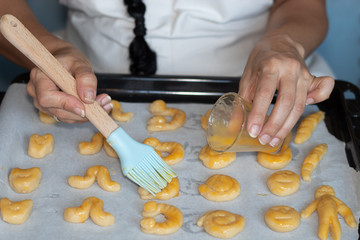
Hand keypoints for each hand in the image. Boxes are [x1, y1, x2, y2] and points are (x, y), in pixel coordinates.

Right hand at [26, 45, 112, 122]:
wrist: (64, 62)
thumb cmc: (69, 59)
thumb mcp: (80, 63)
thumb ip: (86, 78)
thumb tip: (88, 98)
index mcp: (39, 77)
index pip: (47, 97)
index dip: (66, 104)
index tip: (85, 107)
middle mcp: (37, 92)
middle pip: (57, 110)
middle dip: (82, 112)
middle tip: (104, 105)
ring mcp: (43, 103)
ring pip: (64, 117)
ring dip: (86, 115)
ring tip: (104, 104)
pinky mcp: (53, 109)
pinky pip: (68, 117)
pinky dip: (84, 115)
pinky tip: (98, 107)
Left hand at [238, 32, 333, 146]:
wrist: (282, 41)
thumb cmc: (263, 59)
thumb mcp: (248, 74)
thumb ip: (244, 96)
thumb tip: (237, 121)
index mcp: (270, 65)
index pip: (265, 93)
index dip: (258, 114)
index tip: (252, 130)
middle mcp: (290, 69)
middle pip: (286, 102)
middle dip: (274, 125)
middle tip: (264, 139)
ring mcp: (304, 73)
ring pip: (299, 105)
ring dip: (286, 126)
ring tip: (274, 140)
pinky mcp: (312, 78)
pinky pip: (322, 91)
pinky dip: (316, 103)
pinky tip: (299, 116)